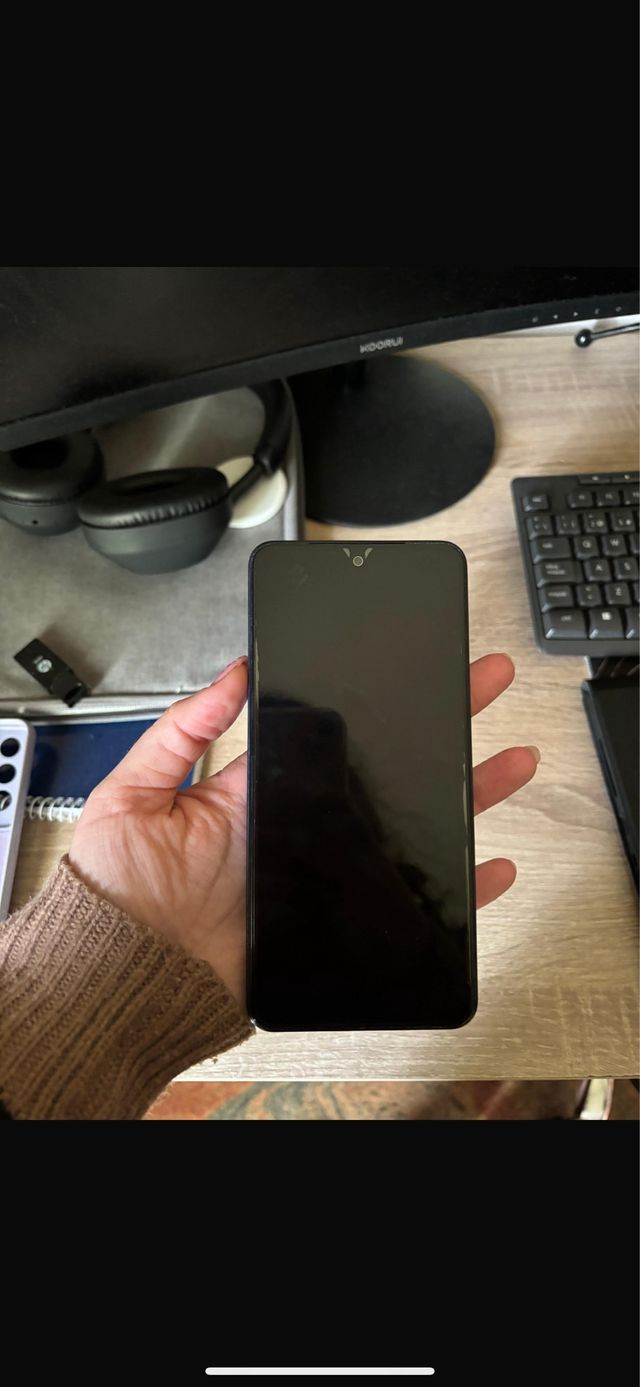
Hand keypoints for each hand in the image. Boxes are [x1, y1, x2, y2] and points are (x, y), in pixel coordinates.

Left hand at [69, 651, 536, 1008]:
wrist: (127, 976)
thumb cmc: (122, 892)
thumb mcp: (132, 793)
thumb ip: (180, 732)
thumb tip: (229, 671)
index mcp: (256, 789)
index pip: (332, 731)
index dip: (373, 699)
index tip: (408, 666)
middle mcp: (301, 825)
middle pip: (388, 768)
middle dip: (438, 726)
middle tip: (481, 684)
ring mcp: (326, 871)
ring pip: (412, 826)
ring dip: (464, 793)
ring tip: (506, 760)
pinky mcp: (341, 919)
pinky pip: (413, 903)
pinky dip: (459, 887)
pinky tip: (491, 864)